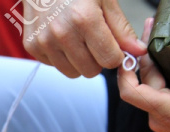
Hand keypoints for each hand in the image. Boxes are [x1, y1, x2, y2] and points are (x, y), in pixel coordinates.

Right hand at [23, 0, 145, 77]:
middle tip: (94, 42)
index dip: (115, 54)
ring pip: (72, 73)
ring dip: (79, 61)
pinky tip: (61, 38)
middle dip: (97, 60)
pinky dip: (61, 56)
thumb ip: (121, 29)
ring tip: (78, 40)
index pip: (109, 59)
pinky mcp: (32, 46)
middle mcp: (61, 33)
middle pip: (91, 71)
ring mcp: (44, 41)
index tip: (113, 46)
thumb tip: (137, 52)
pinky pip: (54, 66)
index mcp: (85, 19)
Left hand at [119, 19, 169, 131]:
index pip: (131, 93)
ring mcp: (160, 121)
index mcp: (166, 111)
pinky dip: (161, 79)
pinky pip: (157, 96)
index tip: (127, 54)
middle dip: (144, 58)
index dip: (124, 73)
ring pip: (150, 89)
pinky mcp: (165, 120)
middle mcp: (157, 118)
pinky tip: (168, 63)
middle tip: (149, 31)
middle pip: (142, 84)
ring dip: (153, 67)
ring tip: (158, 42)